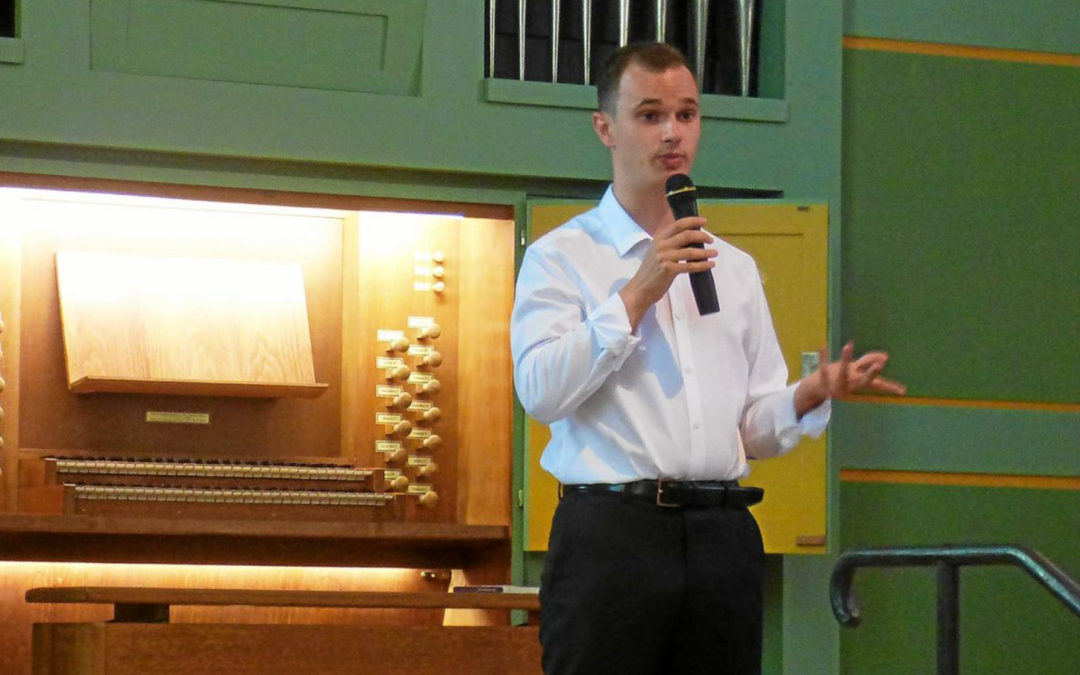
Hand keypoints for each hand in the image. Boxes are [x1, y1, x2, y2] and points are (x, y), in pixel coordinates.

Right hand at [618, 216, 716, 330]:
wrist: (640, 289)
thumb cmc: (650, 272)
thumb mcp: (656, 253)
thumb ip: (669, 244)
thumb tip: (689, 238)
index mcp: (658, 238)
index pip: (678, 224)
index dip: (693, 221)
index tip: (704, 222)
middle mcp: (661, 245)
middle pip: (687, 235)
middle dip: (702, 236)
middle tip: (711, 240)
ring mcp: (664, 257)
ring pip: (691, 251)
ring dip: (706, 252)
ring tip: (715, 253)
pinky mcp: (668, 270)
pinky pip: (690, 266)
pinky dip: (703, 265)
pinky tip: (710, 265)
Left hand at [794, 342, 905, 416]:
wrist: (817, 390)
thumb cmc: (840, 379)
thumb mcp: (856, 372)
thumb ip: (868, 362)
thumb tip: (885, 356)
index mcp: (859, 383)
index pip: (878, 385)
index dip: (891, 387)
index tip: (902, 391)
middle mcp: (851, 383)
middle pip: (863, 380)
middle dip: (871, 373)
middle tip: (880, 366)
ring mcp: (837, 382)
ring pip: (843, 371)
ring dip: (846, 359)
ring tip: (848, 345)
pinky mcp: (824, 377)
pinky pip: (823, 367)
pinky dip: (822, 357)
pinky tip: (823, 346)